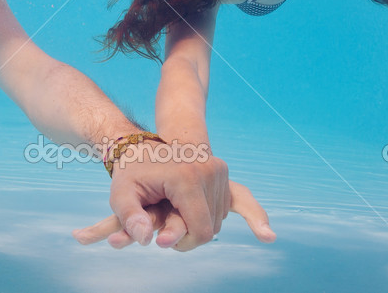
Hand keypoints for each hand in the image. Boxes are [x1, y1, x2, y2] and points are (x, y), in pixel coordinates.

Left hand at [80, 175, 275, 250]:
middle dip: (190, 235)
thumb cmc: (130, 172)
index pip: (201, 230)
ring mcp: (219, 170)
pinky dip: (254, 216)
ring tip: (175, 214)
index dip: (184, 243)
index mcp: (187, 178)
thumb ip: (129, 218)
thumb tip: (145, 239)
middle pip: (211, 226)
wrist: (145, 143)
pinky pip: (242, 198)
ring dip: (199, 223)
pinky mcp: (222, 172)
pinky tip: (267, 236)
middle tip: (165, 232)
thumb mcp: (121, 193)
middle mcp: (209, 171)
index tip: (163, 241)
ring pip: (218, 218)